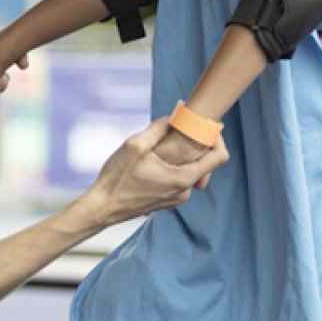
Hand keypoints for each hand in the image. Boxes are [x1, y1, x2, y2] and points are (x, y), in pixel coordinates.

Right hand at [80, 118, 227, 226]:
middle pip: (205, 162)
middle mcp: (185, 191)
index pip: (220, 157)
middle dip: (196, 142)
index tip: (206, 125)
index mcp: (183, 178)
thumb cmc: (117, 178)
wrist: (102, 208)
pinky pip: (178, 179)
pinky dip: (173, 166)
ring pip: (190, 170)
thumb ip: (159, 128)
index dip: (218, 137)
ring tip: (162, 143)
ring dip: (182, 154)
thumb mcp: (135, 146)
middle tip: (180, 128)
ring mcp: (176, 198)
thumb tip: (177, 113)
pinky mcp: (167, 201)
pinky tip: (154, 159)